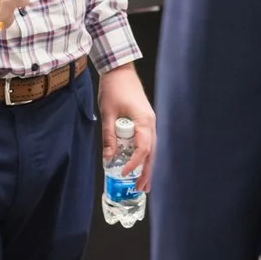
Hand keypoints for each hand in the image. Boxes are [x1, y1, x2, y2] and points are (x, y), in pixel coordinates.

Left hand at [98, 63, 156, 190]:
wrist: (120, 70)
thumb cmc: (114, 88)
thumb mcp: (108, 113)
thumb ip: (109, 137)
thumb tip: (108, 158)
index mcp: (144, 121)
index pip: (143, 148)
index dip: (134, 163)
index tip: (123, 173)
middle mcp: (151, 123)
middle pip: (152, 153)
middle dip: (147, 172)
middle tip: (141, 189)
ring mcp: (150, 121)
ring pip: (151, 148)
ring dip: (147, 165)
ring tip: (143, 183)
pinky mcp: (145, 120)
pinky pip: (147, 141)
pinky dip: (144, 155)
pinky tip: (138, 164)